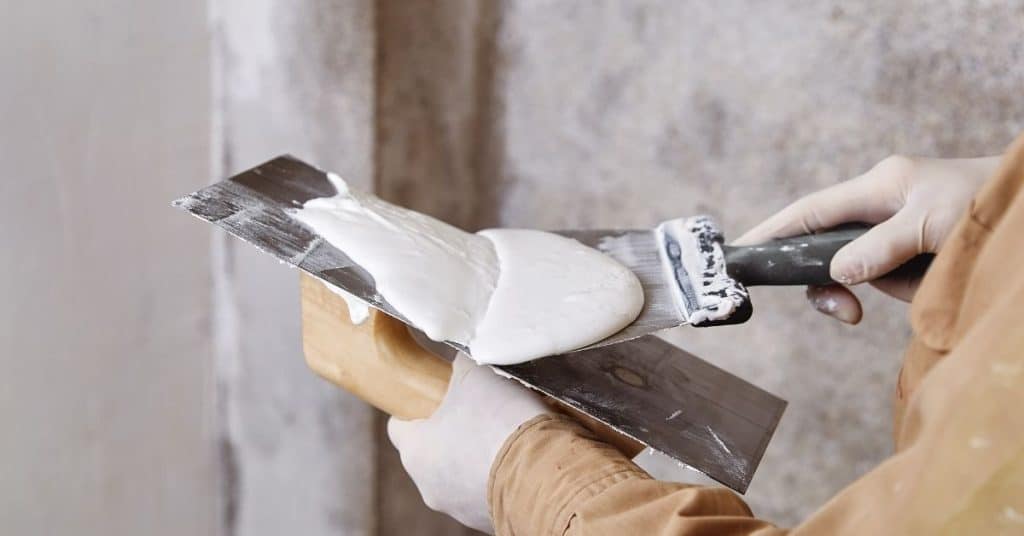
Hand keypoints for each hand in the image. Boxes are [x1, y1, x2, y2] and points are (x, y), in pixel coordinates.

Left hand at [387, 354, 548, 532]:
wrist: (542, 473)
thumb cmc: (499, 421)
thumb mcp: (476, 373)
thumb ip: (461, 365)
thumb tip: (461, 357)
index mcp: (415, 451)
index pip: (399, 426)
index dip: (418, 407)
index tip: (437, 396)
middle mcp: (429, 485)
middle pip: (432, 451)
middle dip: (454, 431)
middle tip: (480, 411)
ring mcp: (459, 507)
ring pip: (460, 474)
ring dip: (479, 456)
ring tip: (508, 434)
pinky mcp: (489, 519)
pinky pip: (488, 491)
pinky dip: (501, 476)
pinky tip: (522, 458)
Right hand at [734, 154, 999, 322]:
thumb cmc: (990, 205)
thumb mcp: (933, 224)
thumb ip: (880, 248)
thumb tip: (837, 274)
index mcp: (879, 187)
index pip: (810, 211)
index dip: (773, 232)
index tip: (740, 252)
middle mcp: (880, 209)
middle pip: (823, 245)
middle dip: (823, 279)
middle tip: (846, 312)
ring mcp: (895, 235)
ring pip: (852, 269)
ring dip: (863, 290)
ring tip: (887, 302)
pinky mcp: (912, 259)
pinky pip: (883, 281)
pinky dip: (890, 294)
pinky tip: (912, 291)